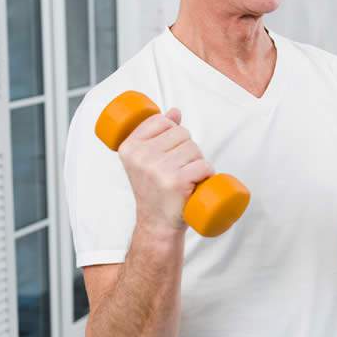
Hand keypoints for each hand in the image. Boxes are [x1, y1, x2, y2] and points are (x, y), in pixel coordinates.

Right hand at [117, 108, 213, 235]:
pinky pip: (205, 166)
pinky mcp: (176, 181)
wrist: (157, 224)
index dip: (173, 134)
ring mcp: (158, 169)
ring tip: (186, 178)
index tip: (167, 153)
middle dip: (188, 150)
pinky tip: (196, 184)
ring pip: (195, 149)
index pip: (162, 121)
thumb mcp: (147, 159)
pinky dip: (208, 174)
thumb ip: (158, 132)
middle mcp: (140, 157)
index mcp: (129, 147)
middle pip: (183, 134)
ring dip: (198, 163)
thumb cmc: (155, 189)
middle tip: (178, 170)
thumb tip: (175, 112)